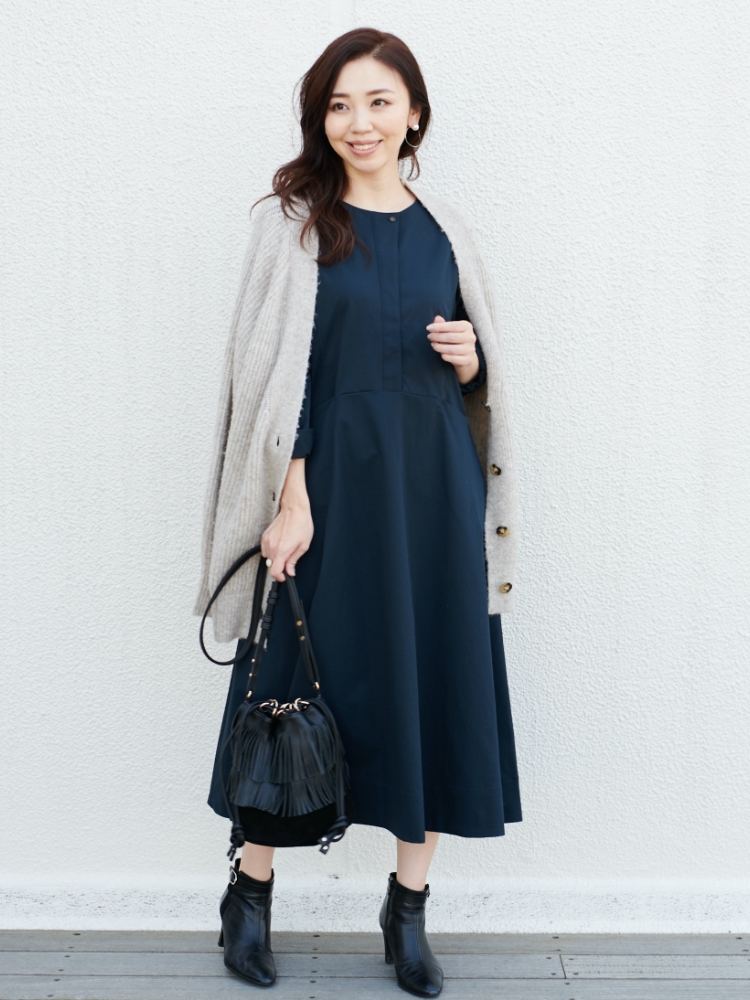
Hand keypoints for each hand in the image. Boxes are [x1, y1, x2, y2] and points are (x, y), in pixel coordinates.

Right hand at [260, 458, 313, 581]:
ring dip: (276, 557)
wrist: (294, 509)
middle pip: (272, 565)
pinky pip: (266, 549)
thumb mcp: (304, 545)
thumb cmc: (301, 525)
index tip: (284, 576)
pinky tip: (280, 543)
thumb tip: (290, 572)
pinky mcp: (264, 536)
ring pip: (268, 558)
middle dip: (280, 565)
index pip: (274, 572)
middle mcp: (272, 547)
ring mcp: (266, 541)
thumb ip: (294, 560)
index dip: (279, 577)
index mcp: (282, 550)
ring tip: (286, 548)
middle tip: (290, 558)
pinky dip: (272, 550)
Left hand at [426, 315, 479, 382]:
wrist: (466, 354)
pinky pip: (454, 359)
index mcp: (467, 326)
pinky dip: (445, 356)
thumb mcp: (450, 329)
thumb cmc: (456, 338)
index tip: (428, 328)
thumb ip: (443, 324)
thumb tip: (437, 318)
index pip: (453, 326)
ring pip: (452, 349)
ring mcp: (470, 349)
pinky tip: (441, 354)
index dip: (439, 327)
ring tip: (433, 345)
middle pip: (451, 337)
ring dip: (439, 347)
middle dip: (438, 337)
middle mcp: (470, 337)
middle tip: (429, 337)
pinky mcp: (467, 359)